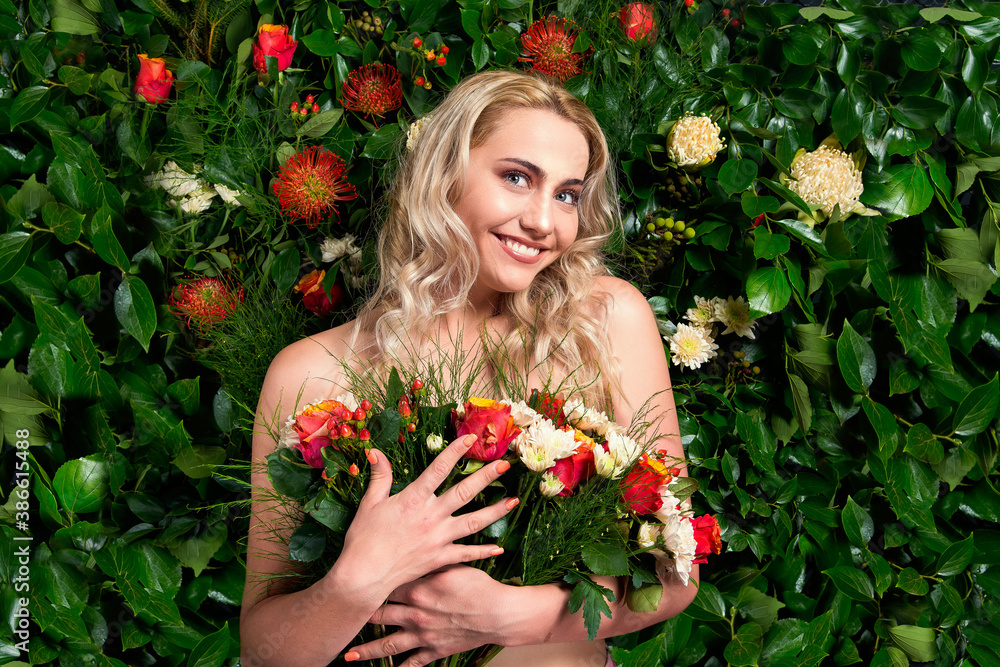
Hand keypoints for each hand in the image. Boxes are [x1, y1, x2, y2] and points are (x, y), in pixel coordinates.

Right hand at [333, 435, 516, 596]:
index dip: (456, 451)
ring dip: (495, 511)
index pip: (439, 469)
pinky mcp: (440, 558)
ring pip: (473, 522)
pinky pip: (466, 554)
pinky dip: (483, 552)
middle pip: (464, 492)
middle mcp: (431, 517)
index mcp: (413, 499)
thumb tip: (375, 451)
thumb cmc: (363, 539)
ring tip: (514, 501)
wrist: (364, 576)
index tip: (471, 438)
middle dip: (486, 477)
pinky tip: (499, 548)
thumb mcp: (369, 503)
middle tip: (505, 465)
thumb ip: (379, 476)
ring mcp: (438, 539)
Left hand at [348, 565, 516, 666]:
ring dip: (367, 651)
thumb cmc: (479, 586)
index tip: (348, 584)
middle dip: (358, 619)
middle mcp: (415, 614)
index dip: (365, 585)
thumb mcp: (454, 564)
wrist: (498, 614)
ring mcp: (423, 635)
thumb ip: (431, 557)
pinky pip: (413, 662)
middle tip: (337, 620)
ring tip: (348, 656)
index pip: (384, 585)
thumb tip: (414, 542)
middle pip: (379, 617)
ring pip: (388, 645)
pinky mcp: (434, 650)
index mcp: (417, 589)